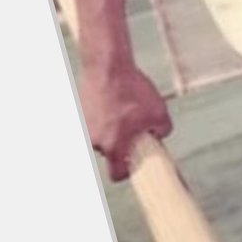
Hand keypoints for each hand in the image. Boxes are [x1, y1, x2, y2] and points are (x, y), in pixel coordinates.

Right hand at [79, 62, 172, 181]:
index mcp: (112, 146)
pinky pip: (93, 117)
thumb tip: (160, 134)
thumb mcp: (160, 112)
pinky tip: (112, 97)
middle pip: (108, 150)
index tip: (132, 163)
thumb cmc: (133, 91)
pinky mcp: (78, 111)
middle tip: (131, 124)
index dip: (126, 171)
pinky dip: (101, 111)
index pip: (116, 174)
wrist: (108, 66)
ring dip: (109, 124)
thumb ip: (162, 130)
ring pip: (100, 131)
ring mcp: (83, 126)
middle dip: (119, 140)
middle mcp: (94, 141)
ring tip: (122, 104)